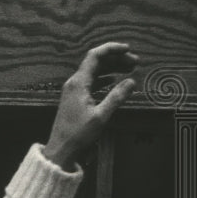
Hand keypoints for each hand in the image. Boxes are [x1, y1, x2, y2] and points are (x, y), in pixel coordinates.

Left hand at [43, 43, 138, 169]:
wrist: (61, 148)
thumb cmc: (79, 133)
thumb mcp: (101, 116)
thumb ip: (117, 97)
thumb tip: (132, 81)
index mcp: (79, 82)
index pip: (95, 56)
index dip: (112, 49)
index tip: (128, 49)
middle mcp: (75, 82)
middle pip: (96, 62)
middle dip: (116, 58)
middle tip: (135, 61)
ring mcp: (74, 89)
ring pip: (95, 71)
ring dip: (112, 68)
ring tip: (129, 69)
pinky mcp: (76, 97)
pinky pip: (92, 81)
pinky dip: (105, 78)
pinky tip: (114, 80)